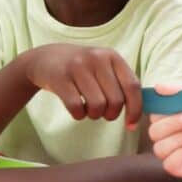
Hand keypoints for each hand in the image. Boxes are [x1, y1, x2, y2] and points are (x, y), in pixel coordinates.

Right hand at [26, 44, 142, 129]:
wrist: (45, 58)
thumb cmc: (81, 69)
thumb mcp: (103, 67)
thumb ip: (121, 84)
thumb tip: (136, 116)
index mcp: (112, 56)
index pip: (132, 86)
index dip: (135, 109)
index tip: (131, 124)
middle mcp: (97, 58)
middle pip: (115, 100)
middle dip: (111, 114)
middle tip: (103, 113)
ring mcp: (77, 66)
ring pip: (97, 106)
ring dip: (94, 115)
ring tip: (88, 109)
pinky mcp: (60, 77)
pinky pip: (76, 107)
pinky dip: (78, 115)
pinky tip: (76, 109)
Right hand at [148, 85, 181, 177]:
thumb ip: (177, 91)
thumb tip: (157, 87)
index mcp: (169, 119)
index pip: (152, 117)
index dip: (162, 112)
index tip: (179, 106)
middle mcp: (168, 136)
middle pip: (153, 132)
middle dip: (171, 124)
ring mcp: (174, 152)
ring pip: (159, 149)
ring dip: (178, 139)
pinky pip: (168, 164)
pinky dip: (180, 154)